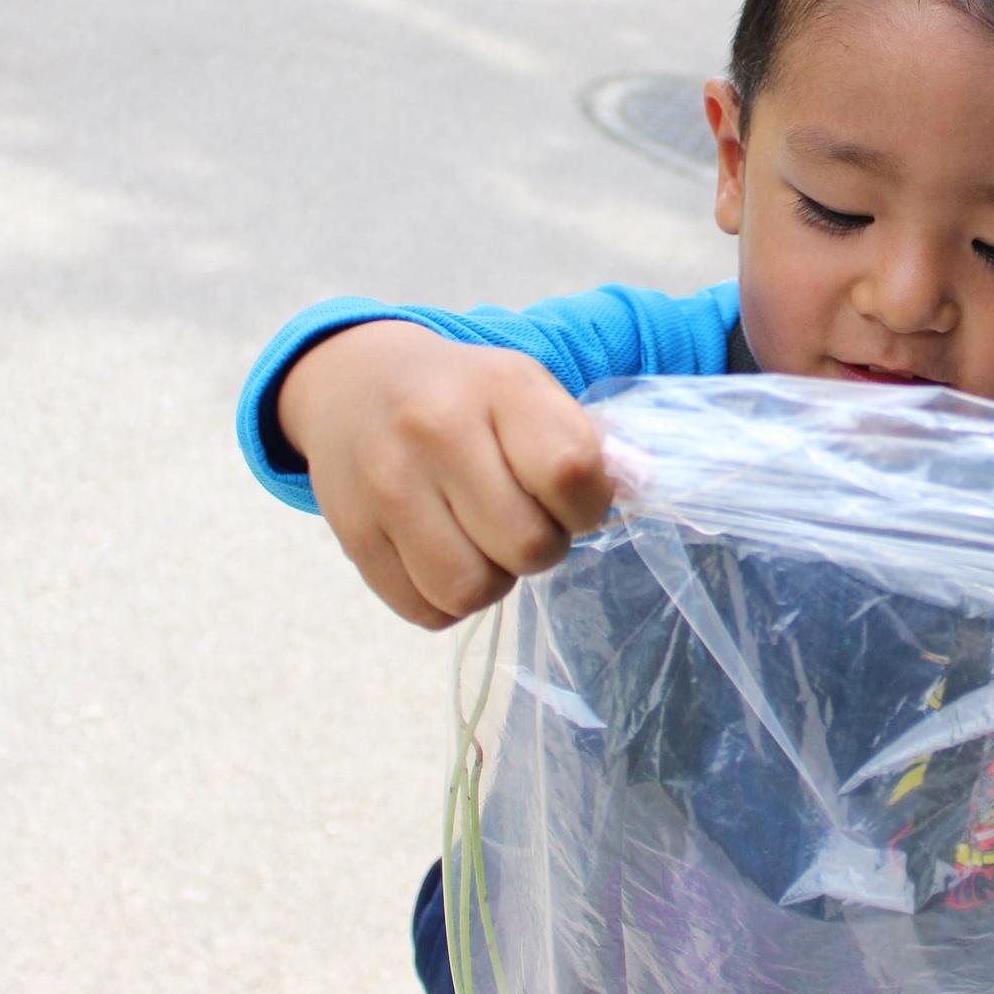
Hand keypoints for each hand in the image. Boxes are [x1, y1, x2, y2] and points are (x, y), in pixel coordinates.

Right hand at [276, 322, 615, 628]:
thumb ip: (585, 443)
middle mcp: (437, 431)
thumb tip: (641, 487)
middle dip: (542, 548)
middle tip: (524, 522)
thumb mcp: (529, 391)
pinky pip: (424, 611)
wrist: (354, 382)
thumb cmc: (465, 395)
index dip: (588, 506)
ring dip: (494, 581)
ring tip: (484, 543)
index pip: (572, 474)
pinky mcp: (352, 536)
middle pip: (526, 546)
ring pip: (471, 591)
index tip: (574, 500)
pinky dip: (447, 601)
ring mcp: (387, 486)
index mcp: (500, 386)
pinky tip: (446, 556)